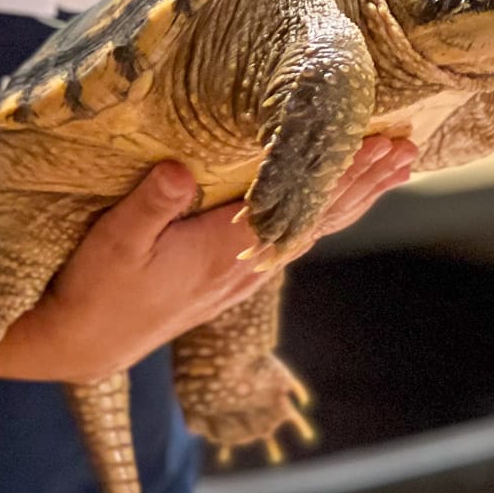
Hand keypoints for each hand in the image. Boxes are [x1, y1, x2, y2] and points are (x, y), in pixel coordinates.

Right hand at [0, 136, 416, 383]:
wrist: (86, 345)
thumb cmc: (96, 291)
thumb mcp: (112, 243)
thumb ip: (148, 207)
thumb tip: (178, 168)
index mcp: (222, 252)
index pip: (298, 207)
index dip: (342, 176)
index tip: (381, 146)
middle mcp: (244, 268)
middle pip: (318, 220)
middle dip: (363, 184)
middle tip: (407, 151)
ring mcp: (241, 277)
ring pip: (310, 232)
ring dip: (351, 200)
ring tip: (389, 172)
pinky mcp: (231, 280)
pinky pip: (291, 241)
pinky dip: (322, 217)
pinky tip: (333, 205)